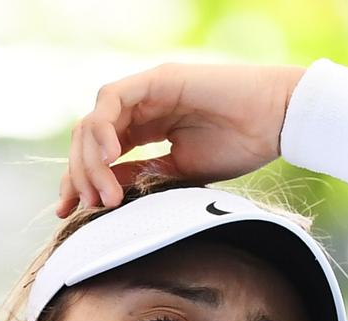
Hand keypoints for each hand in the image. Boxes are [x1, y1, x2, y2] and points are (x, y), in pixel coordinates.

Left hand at [58, 62, 306, 216]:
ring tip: (104, 194)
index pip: (99, 154)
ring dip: (90, 161)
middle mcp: (140, 108)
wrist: (277, 122)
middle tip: (87, 209)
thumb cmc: (241, 146)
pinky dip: (103, 130)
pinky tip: (109, 160)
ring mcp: (146, 91)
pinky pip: (111, 101)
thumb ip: (142, 179)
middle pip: (88, 139)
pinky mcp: (156, 80)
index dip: (79, 181)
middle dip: (79, 175)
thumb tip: (105, 196)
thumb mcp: (180, 174)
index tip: (69, 213)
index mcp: (147, 129)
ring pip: (93, 122)